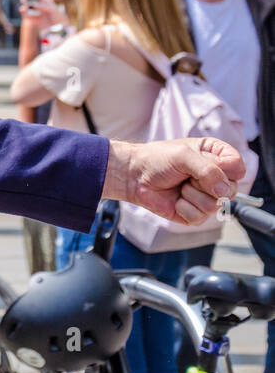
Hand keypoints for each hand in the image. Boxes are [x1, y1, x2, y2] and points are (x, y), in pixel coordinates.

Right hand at [18, 0, 65, 27]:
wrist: (59, 30)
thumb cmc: (58, 18)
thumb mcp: (53, 10)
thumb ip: (43, 6)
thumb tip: (33, 4)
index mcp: (45, 1)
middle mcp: (39, 6)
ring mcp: (35, 12)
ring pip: (27, 5)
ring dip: (24, 2)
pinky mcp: (32, 19)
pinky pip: (25, 14)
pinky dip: (23, 11)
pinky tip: (23, 9)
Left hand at [104, 138, 245, 223]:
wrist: (133, 175)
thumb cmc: (156, 159)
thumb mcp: (183, 155)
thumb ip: (208, 169)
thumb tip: (224, 191)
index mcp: (216, 157)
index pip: (238, 166)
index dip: (224, 169)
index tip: (203, 162)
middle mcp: (216, 178)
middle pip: (230, 189)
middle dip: (203, 183)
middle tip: (186, 176)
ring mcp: (207, 197)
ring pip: (215, 205)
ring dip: (191, 195)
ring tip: (179, 186)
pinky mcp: (196, 213)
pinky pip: (200, 217)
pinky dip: (184, 208)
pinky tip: (175, 199)